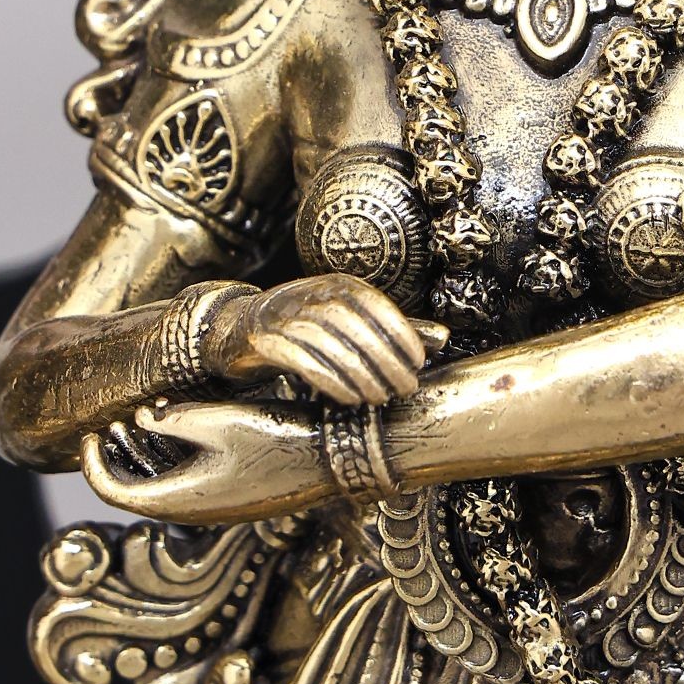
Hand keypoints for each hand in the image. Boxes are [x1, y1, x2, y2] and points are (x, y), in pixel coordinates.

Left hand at [81, 400, 330, 523]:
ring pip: (164, 487)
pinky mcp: (236, 498)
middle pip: (137, 492)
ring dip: (146, 458)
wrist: (336, 459)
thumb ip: (171, 421)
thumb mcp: (218, 421)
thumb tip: (140, 419)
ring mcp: (217, 509)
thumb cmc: (277, 439)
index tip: (90, 433)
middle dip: (118, 458)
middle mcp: (195, 513)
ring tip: (139, 422)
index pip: (115, 492)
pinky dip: (172, 461)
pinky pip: (189, 484)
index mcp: (181, 500)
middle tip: (109, 426)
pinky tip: (178, 429)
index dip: (93, 464)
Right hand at [203, 273, 442, 405]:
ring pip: (330, 343)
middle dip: (385, 359)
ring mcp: (284, 314)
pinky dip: (328, 380)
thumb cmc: (304, 329)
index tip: (419, 363)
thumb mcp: (349, 323)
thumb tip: (443, 338)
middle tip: (405, 388)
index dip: (401, 333)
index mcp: (338, 284)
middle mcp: (312, 293)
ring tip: (379, 399)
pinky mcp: (264, 339)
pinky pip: (301, 359)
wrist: (239, 330)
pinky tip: (348, 398)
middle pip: (355, 326)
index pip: (377, 305)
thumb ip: (390, 329)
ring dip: (359, 373)